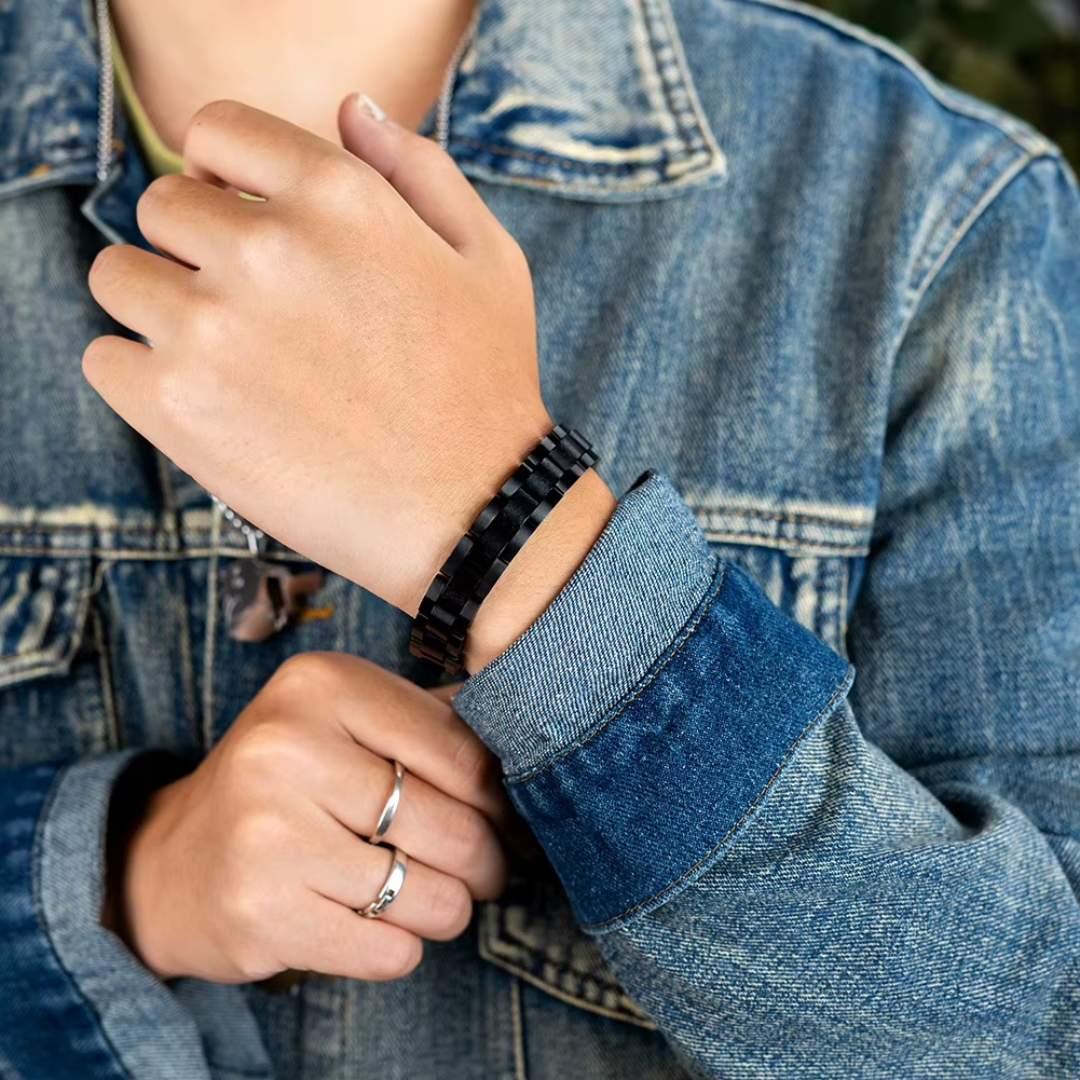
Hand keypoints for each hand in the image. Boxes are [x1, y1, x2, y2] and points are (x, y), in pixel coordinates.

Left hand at [83, 96, 555, 615]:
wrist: (475, 513)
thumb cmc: (486, 387)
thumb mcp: (488, 257)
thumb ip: (419, 169)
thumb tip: (348, 109)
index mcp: (338, 195)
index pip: (216, 131)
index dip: (218, 171)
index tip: (232, 214)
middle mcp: (266, 247)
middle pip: (159, 206)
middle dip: (193, 248)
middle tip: (247, 312)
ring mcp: (213, 326)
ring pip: (117, 277)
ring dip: (157, 308)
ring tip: (222, 361)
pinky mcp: (177, 405)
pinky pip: (105, 359)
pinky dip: (140, 378)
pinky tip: (204, 405)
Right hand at [113, 653, 512, 982]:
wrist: (175, 861)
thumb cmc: (289, 783)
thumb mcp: (348, 720)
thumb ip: (432, 719)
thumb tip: (530, 736)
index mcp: (323, 685)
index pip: (465, 754)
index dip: (503, 799)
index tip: (511, 820)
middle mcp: (288, 749)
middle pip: (456, 827)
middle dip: (488, 862)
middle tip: (487, 869)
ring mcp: (269, 834)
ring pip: (432, 896)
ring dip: (450, 907)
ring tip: (433, 894)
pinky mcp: (261, 913)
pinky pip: (392, 951)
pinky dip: (405, 946)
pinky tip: (382, 923)